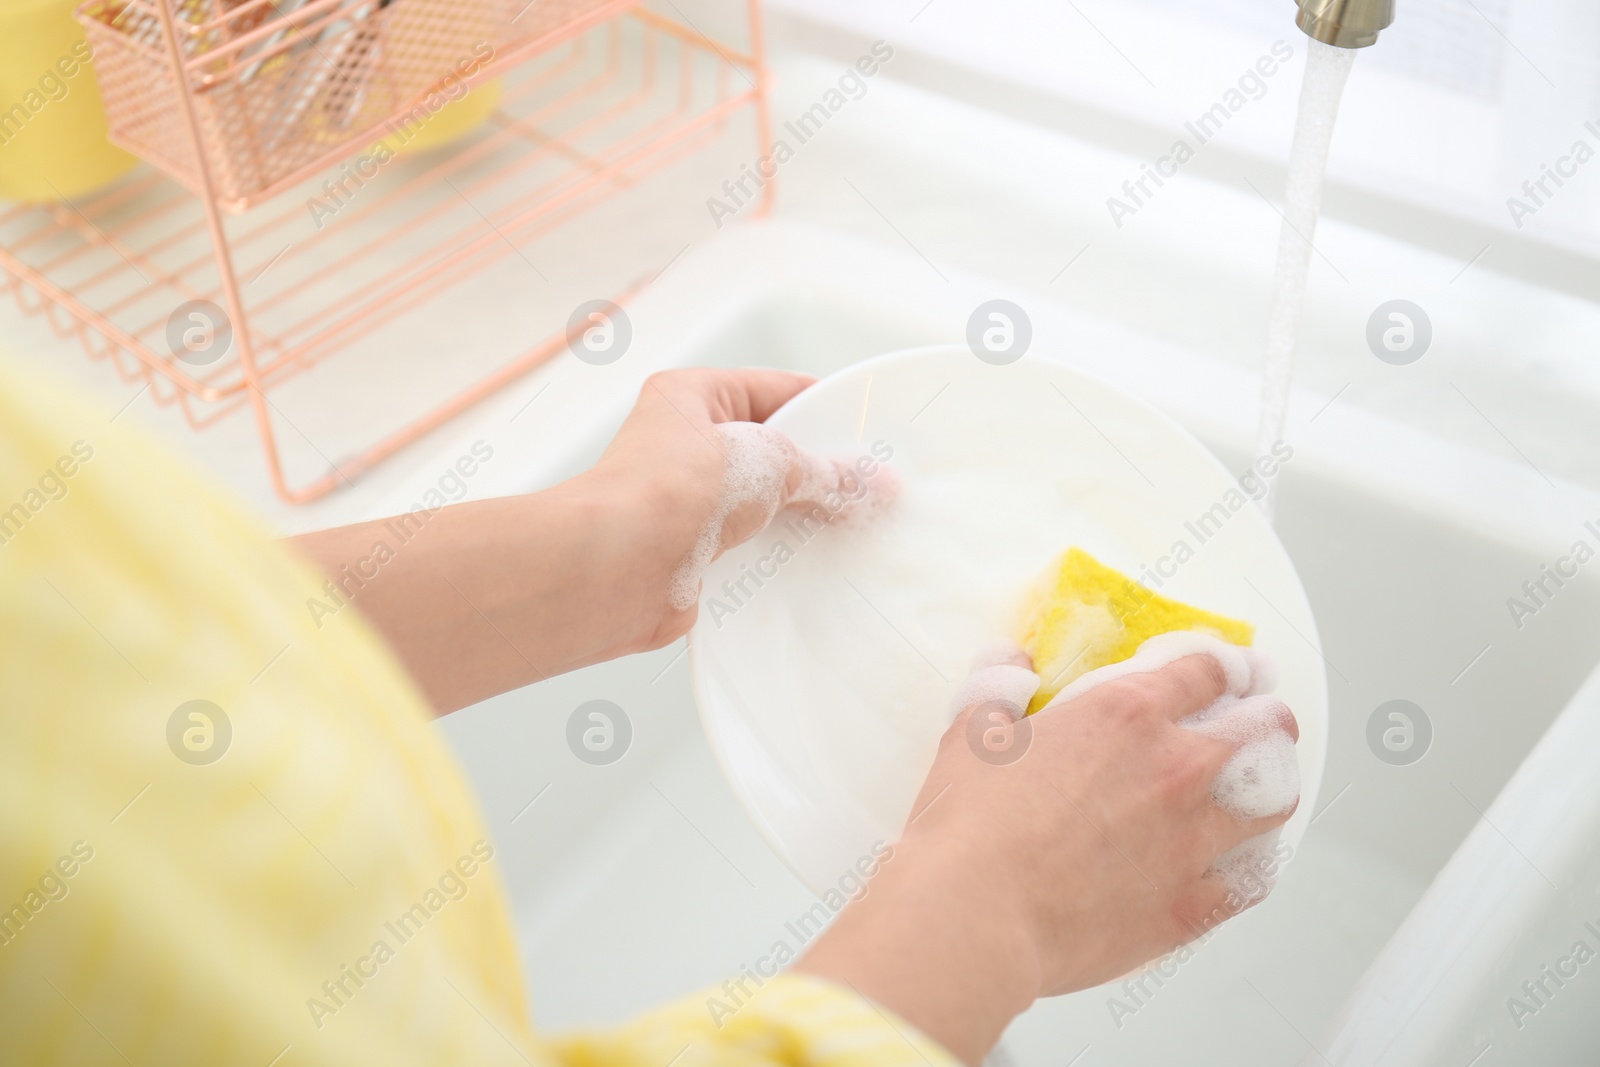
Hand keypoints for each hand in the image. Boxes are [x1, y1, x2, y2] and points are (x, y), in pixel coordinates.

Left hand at [586, 368, 881, 645]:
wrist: (617, 568)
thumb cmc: (664, 490)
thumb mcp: (768, 461)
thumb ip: (822, 470)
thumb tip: (861, 482)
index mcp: (692, 397)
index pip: (773, 390)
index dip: (822, 408)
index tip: (864, 429)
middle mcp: (684, 445)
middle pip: (771, 451)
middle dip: (817, 470)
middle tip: (866, 484)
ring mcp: (686, 501)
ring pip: (762, 504)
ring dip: (797, 518)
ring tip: (847, 523)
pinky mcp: (691, 552)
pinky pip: (748, 548)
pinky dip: (776, 557)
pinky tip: (809, 563)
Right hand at [795, 638, 1297, 1064]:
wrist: (977, 915)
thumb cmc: (970, 827)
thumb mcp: (973, 734)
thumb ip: (999, 688)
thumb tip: (1009, 663)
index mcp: (1126, 714)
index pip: (1206, 671)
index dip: (1228, 665)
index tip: (1236, 671)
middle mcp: (1176, 768)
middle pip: (1262, 728)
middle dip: (1269, 718)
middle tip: (1265, 722)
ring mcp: (1192, 839)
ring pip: (1274, 803)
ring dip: (1274, 789)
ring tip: (1266, 790)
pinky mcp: (1189, 904)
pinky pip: (1250, 881)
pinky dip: (1252, 867)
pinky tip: (1244, 863)